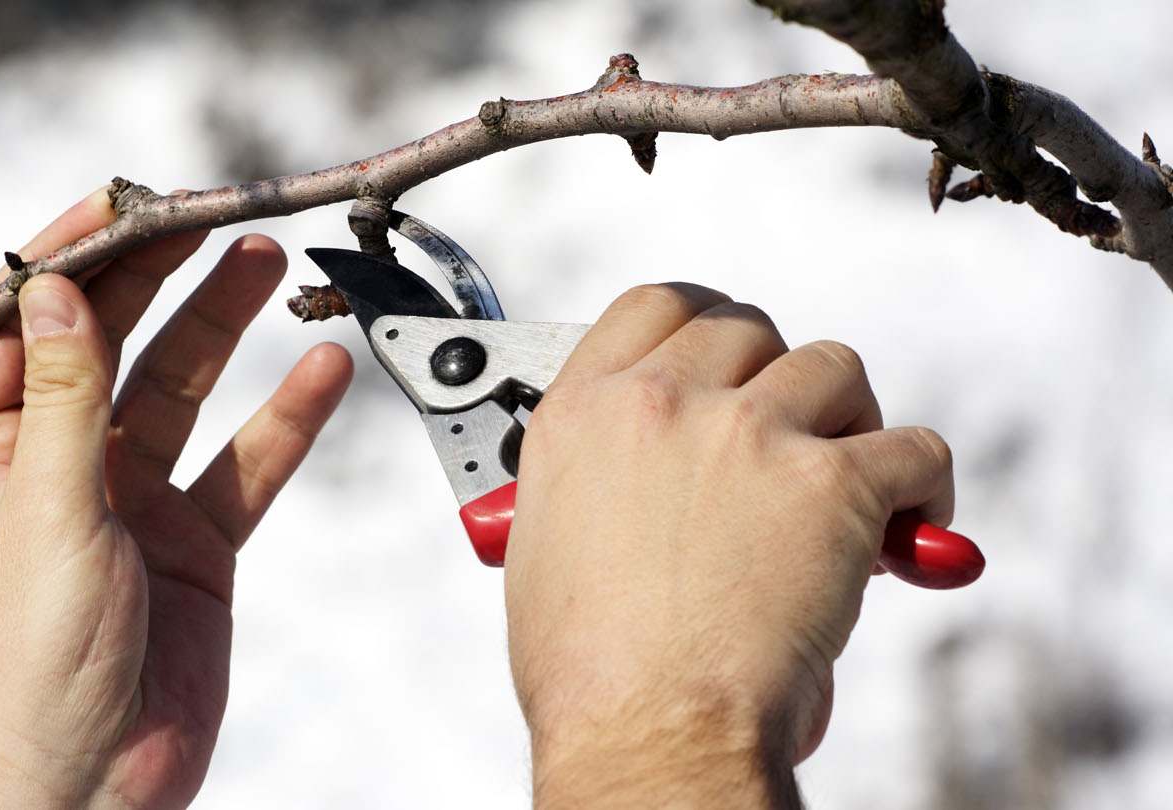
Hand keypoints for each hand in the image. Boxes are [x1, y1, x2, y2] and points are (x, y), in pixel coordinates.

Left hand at [0, 189, 352, 808]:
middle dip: (160, 279)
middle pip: (115, 346)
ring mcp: (134, 500)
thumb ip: (64, 398)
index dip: (72, 262)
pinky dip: (284, 421)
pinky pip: (246, 465)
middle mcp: (63, 465)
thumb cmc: (34, 665)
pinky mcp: (195, 541)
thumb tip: (60, 293)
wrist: (95, 778)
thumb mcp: (45, 511)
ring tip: (267, 264)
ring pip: (185, 391)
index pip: (26, 330)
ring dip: (225, 329)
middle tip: (212, 217)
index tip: (124, 205)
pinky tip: (321, 374)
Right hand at [504, 284, 953, 807]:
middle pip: (749, 328)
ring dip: (848, 418)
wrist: (645, 728)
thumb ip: (592, 481)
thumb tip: (633, 483)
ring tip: (848, 479)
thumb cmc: (588, 670)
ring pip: (833, 367)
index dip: (703, 324)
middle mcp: (663, 403)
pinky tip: (906, 529)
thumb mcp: (544, 544)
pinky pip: (914, 448)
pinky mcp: (832, 482)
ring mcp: (749, 433)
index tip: (728, 354)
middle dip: (776, 377)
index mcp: (585, 412)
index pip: (656, 306)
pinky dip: (922, 486)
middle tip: (790, 434)